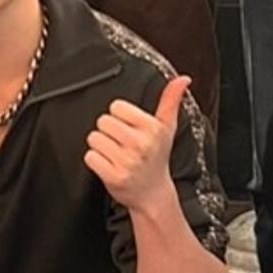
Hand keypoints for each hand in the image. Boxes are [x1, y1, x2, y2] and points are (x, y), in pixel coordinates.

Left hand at [85, 74, 189, 215]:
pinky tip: (111, 166)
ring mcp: (128, 161)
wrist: (153, 194)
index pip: (116, 107)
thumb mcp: (166, 128)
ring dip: (102, 147)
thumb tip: (183, 79)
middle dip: (109, 133)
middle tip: (123, 145)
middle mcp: (141, 144)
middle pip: (102, 121)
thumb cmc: (157, 158)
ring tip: (117, 156)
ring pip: (94, 138)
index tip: (132, 130)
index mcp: (153, 128)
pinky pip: (90, 156)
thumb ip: (171, 100)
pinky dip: (96, 162)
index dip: (120, 118)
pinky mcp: (114, 176)